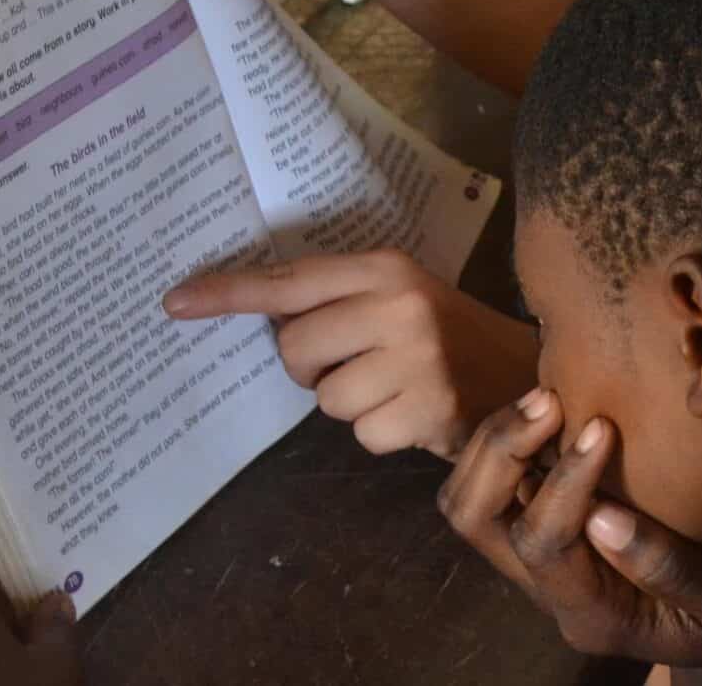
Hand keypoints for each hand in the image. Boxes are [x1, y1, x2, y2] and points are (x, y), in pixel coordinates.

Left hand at [163, 250, 534, 457]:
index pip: (292, 280)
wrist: (525, 371)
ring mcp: (415, 357)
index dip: (230, 292)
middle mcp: (399, 304)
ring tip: (394, 388)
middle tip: (353, 363)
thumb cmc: (445, 334)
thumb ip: (338, 300)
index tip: (175, 302)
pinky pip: (361, 434)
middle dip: (311, 367)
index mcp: (386, 268)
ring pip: (326, 399)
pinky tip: (414, 414)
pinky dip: (381, 432)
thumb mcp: (397, 297)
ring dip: (350, 403)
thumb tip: (262, 317)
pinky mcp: (428, 408)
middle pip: (295, 348)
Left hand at [440, 392, 701, 664]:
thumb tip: (604, 516)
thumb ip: (670, 569)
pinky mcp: (537, 527)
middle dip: (502, 451)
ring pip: (467, 498)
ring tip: (546, 397)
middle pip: (476, 519)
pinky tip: (551, 408)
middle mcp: (545, 589)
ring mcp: (533, 560)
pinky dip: (505, 438)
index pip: (542, 545)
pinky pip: (488, 482)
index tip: (603, 428)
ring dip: (495, 440)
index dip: (564, 480)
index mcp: (588, 613)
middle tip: (551, 400)